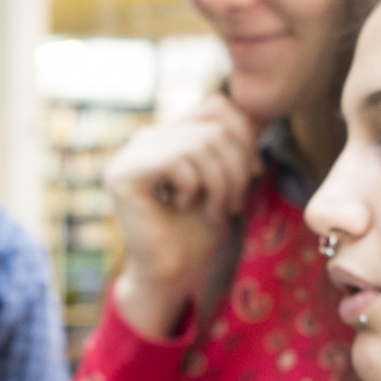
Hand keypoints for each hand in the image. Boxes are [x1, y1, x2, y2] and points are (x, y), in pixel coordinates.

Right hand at [101, 95, 261, 333]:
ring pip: (200, 144)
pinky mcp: (123, 174)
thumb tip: (257, 114)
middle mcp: (145, 140)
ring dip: (220, 183)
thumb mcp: (224, 179)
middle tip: (234, 203)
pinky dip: (195, 186)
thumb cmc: (197, 231)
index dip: (244, 135)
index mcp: (168, 136)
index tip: (254, 174)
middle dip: (237, 167)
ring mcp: (130, 155)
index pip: (215, 107)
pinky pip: (178, 160)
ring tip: (216, 209)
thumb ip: (232, 145)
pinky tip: (184, 205)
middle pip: (213, 127)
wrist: (172, 273)